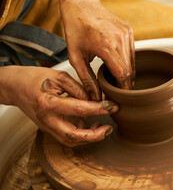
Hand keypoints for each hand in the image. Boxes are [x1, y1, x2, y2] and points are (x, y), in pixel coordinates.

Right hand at [2, 66, 118, 147]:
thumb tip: (96, 99)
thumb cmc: (36, 78)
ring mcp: (46, 126)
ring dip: (88, 138)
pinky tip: (89, 123)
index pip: (79, 109)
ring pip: (70, 141)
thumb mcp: (59, 77)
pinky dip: (80, 135)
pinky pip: (66, 137)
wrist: (14, 86)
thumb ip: (79, 88)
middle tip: (109, 128)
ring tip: (102, 127)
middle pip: (73, 136)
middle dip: (94, 135)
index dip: (99, 109)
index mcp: (49, 103)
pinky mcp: (48, 128)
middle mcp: (47, 119)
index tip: (113, 106)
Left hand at [59, 0, 134, 100]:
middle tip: (118, 93)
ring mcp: (127, 33)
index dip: (122, 89)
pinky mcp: (129, 30)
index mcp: (106, 46)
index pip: (123, 75)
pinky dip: (127, 61)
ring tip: (118, 82)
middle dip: (125, 84)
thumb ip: (87, 79)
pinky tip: (118, 66)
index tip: (118, 97)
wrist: (81, 3)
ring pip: (133, 62)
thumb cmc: (75, 28)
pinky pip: (132, 51)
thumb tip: (95, 97)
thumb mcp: (75, 57)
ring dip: (127, 73)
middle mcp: (120, 39)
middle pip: (130, 70)